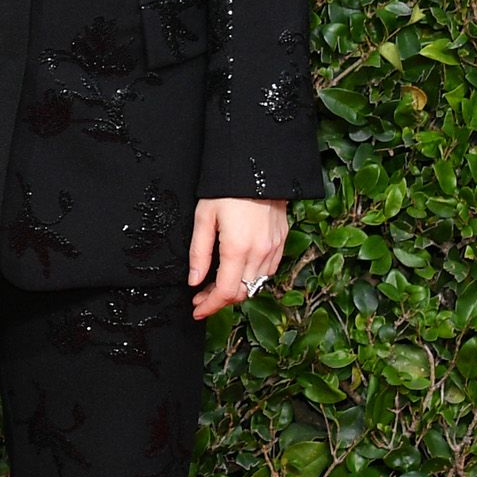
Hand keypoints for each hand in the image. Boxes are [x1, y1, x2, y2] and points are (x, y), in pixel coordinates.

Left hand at [189, 196, 288, 319]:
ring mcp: (274, 248)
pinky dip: (251, 278)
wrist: (257, 166)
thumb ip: (198, 253)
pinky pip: (268, 271)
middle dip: (220, 300)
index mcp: (238, 248)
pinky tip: (237, 271)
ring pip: (256, 284)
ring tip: (215, 284)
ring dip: (236, 290)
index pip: (226, 292)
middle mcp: (260, 252)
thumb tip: (195, 281)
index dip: (210, 306)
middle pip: (242, 293)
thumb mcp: (204, 218)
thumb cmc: (226, 189)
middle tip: (201, 297)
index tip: (197, 310)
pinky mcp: (281, 242)